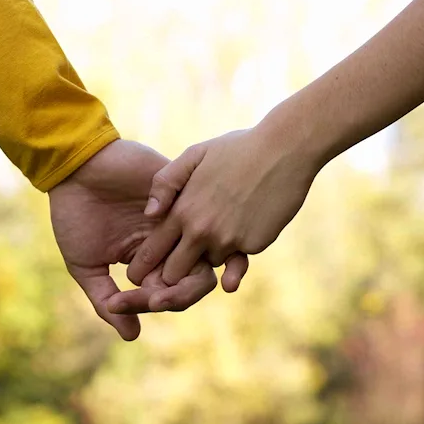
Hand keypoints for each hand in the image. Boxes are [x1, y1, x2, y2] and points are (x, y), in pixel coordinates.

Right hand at [49, 139, 249, 340]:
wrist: (73, 169)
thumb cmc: (75, 215)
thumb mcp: (86, 265)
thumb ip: (107, 301)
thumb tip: (132, 337)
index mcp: (152, 264)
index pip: (169, 295)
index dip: (148, 305)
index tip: (119, 302)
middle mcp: (172, 244)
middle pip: (197, 282)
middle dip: (176, 297)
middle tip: (153, 299)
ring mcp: (181, 219)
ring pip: (207, 254)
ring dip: (186, 275)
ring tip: (159, 280)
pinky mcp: (183, 191)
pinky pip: (206, 214)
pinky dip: (192, 232)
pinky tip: (166, 240)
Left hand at [125, 124, 315, 287]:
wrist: (284, 149)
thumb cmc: (237, 149)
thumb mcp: (194, 155)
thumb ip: (165, 183)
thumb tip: (149, 215)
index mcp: (183, 210)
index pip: (152, 252)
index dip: (143, 266)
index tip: (139, 274)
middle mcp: (202, 231)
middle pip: (175, 273)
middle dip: (173, 274)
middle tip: (175, 266)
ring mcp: (229, 240)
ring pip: (210, 264)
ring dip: (211, 253)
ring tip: (223, 224)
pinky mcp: (254, 245)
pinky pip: (239, 256)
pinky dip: (240, 244)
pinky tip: (249, 217)